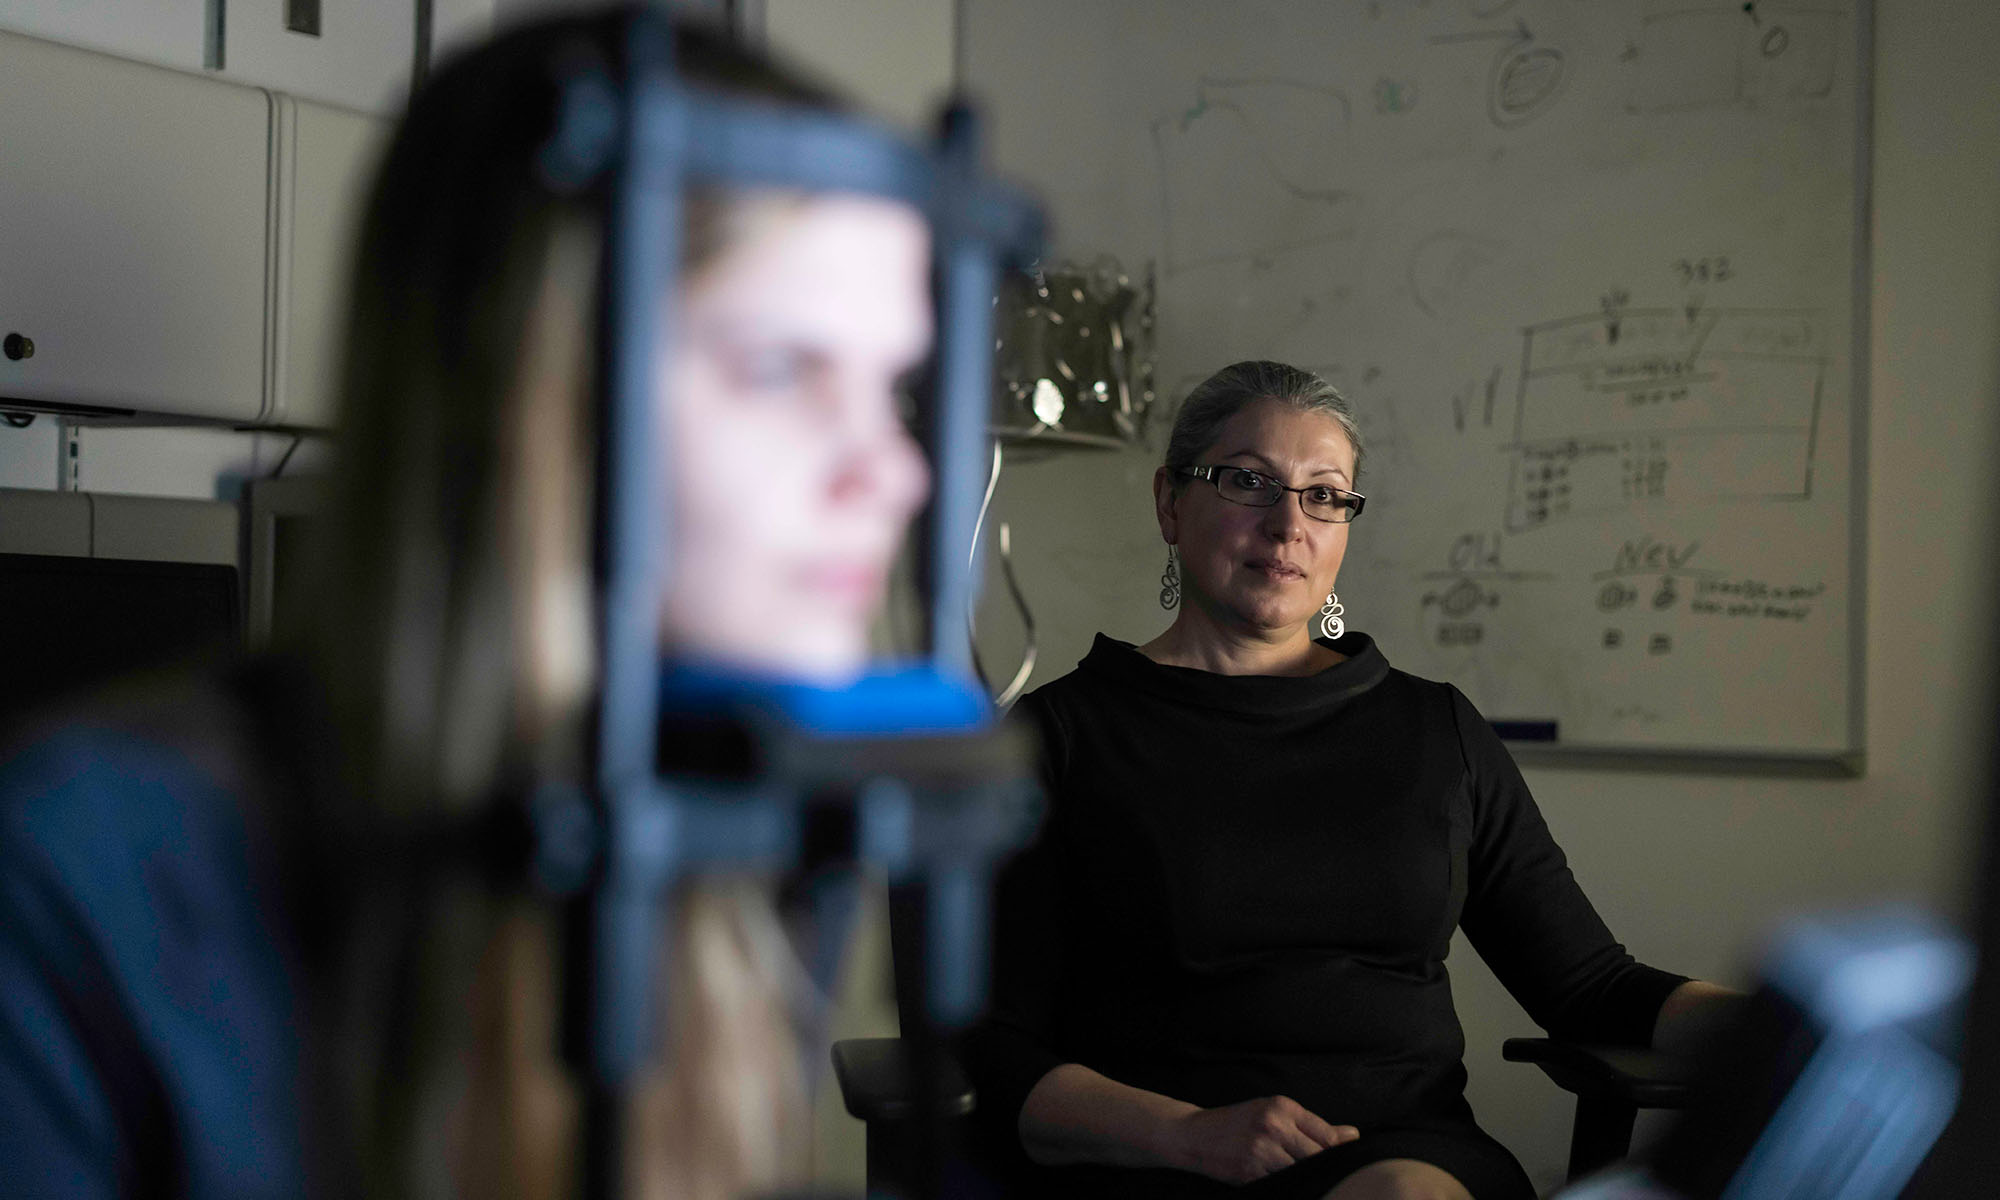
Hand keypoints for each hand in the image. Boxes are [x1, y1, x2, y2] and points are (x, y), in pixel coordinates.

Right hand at [1161, 1095, 1358, 1184]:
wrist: (1193, 1135)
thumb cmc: (1237, 1122)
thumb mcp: (1271, 1112)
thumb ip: (1311, 1125)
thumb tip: (1353, 1135)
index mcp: (1282, 1107)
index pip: (1326, 1134)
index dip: (1338, 1151)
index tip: (1342, 1159)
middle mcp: (1273, 1126)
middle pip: (1317, 1156)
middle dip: (1323, 1166)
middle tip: (1326, 1173)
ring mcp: (1261, 1151)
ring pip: (1301, 1172)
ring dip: (1305, 1177)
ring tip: (1301, 1175)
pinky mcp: (1251, 1173)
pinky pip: (1281, 1183)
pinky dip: (1286, 1184)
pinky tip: (1283, 1180)